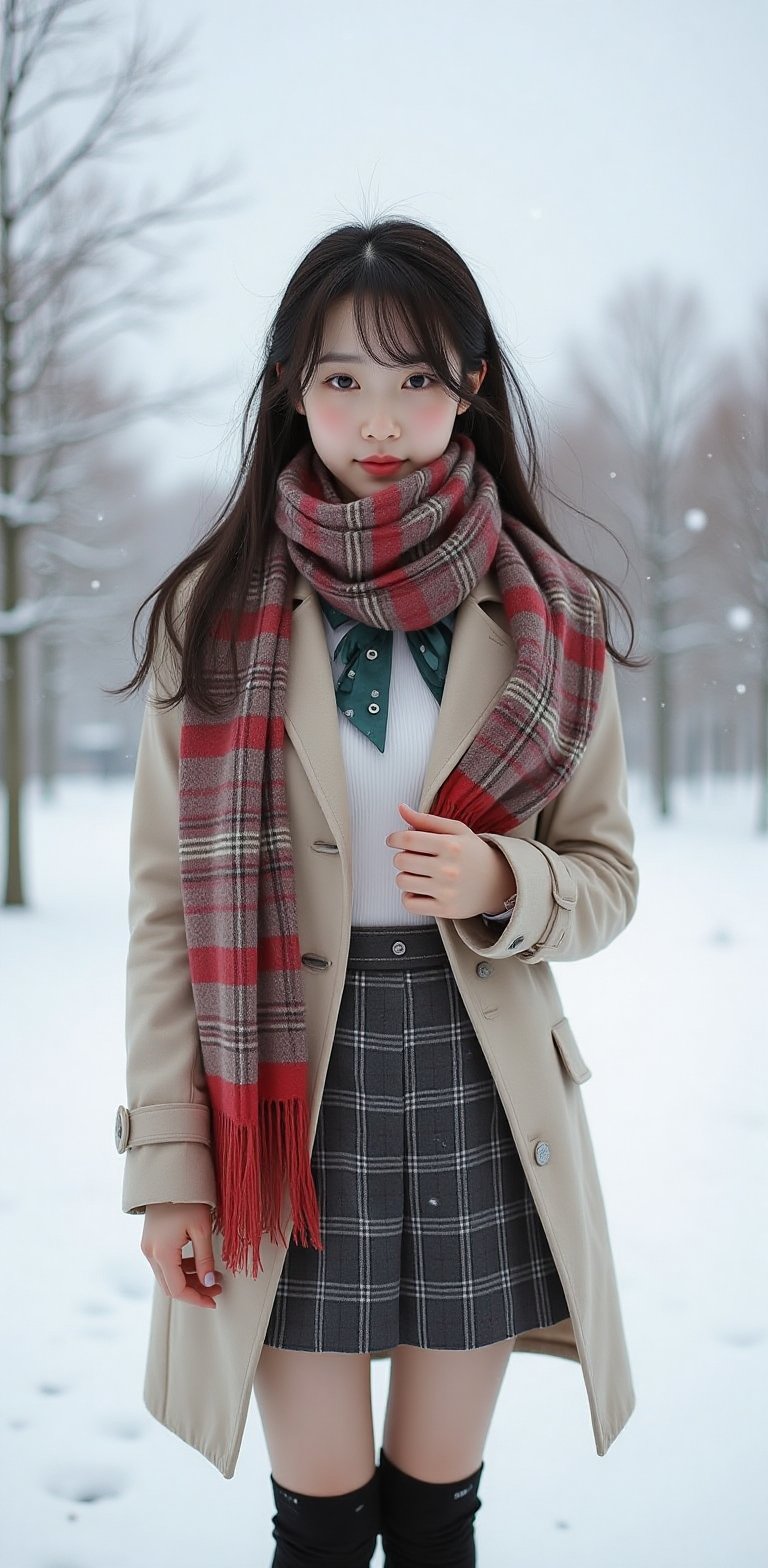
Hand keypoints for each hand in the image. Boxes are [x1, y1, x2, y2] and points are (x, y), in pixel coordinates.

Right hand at [141, 1203, 223, 1307]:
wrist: (168, 1177)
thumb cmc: (187, 1198)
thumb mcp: (202, 1229)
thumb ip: (205, 1259)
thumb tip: (209, 1282)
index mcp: (162, 1253)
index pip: (177, 1290)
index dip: (196, 1299)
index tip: (213, 1300)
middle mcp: (150, 1253)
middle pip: (170, 1286)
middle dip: (194, 1291)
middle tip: (216, 1287)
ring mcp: (147, 1247)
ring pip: (167, 1276)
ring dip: (188, 1280)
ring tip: (212, 1276)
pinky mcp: (150, 1241)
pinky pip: (164, 1264)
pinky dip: (180, 1269)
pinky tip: (198, 1264)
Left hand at [385, 803, 516, 918]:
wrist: (499, 882)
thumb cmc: (474, 853)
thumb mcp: (456, 830)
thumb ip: (426, 820)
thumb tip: (401, 809)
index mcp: (450, 845)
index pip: (408, 839)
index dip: (394, 839)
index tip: (393, 840)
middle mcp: (448, 869)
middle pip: (401, 861)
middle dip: (402, 857)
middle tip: (413, 857)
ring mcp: (446, 891)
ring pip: (402, 882)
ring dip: (405, 876)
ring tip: (418, 874)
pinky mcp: (445, 909)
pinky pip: (410, 904)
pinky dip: (409, 897)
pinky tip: (420, 890)